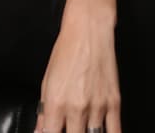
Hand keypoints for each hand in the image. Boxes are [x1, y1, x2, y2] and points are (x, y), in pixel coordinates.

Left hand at [35, 13, 120, 132]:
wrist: (89, 32)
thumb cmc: (66, 52)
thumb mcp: (46, 81)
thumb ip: (43, 111)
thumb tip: (39, 130)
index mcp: (56, 103)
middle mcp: (76, 108)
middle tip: (69, 128)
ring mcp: (97, 107)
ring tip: (82, 127)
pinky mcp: (114, 103)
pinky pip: (115, 130)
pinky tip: (102, 132)